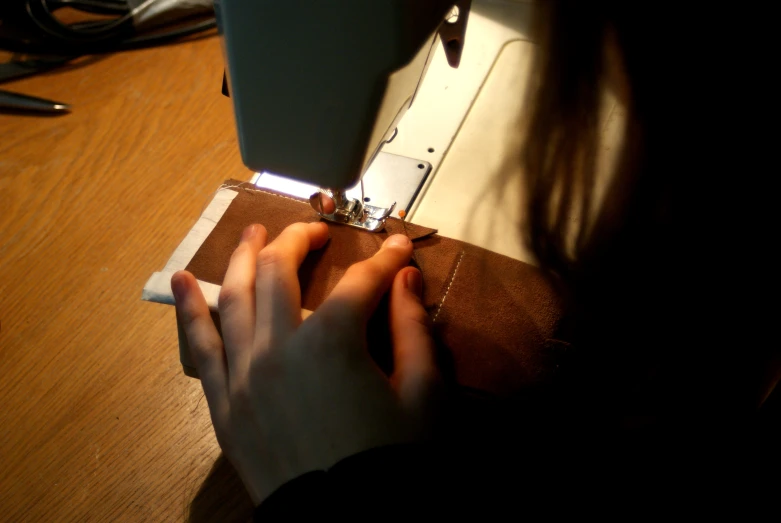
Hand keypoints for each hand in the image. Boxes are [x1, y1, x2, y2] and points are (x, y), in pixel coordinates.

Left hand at [171, 222, 440, 504]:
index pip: (361, 281)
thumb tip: (406, 277)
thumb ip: (413, 328)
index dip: (384, 259)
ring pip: (234, 296)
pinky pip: (199, 348)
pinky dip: (188, 311)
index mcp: (334, 340)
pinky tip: (181, 282)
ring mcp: (244, 373)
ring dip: (242, 257)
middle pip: (280, 270)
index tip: (397, 245)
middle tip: (314, 231)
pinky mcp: (223, 404)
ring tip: (252, 234)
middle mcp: (280, 345)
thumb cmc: (393, 461)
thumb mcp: (423, 395)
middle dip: (299, 240)